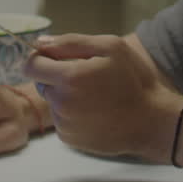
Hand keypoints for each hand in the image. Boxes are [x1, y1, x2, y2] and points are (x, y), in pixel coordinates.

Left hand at [25, 33, 182, 162]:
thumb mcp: (111, 48)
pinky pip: (61, 119)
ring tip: (94, 96)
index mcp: (69, 77)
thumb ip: (71, 42)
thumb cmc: (134, 80)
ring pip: (52, 102)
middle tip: (84, 76)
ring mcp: (64, 124)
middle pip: (41, 83)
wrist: (151, 121)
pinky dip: (71, 114)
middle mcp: (61, 103)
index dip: (41, 58)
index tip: (56, 58)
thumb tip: (40, 42)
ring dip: (65, 95)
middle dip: (55, 76)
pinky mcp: (69, 139)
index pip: (31, 65)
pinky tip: (94, 111)